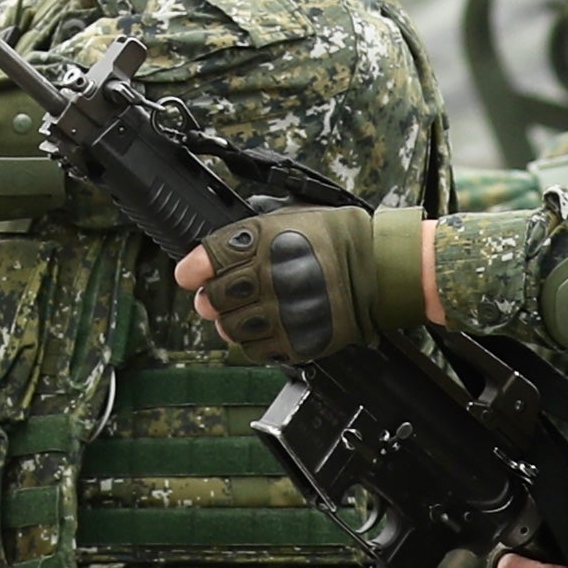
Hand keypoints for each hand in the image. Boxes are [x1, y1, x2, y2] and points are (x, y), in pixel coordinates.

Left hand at [177, 206, 431, 360]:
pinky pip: (256, 349)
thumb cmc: (332, 239)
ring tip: (244, 313)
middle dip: (211, 298)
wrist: (376, 268)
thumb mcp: (285, 217)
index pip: (209, 258)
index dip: (194, 269)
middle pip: (215, 297)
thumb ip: (245, 238)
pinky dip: (253, 341)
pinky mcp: (296, 339)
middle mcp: (269, 276)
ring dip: (231, 322)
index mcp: (263, 240)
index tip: (190, 275)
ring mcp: (282, 311)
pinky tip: (265, 327)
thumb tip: (207, 260)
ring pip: (231, 328)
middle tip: (218, 297)